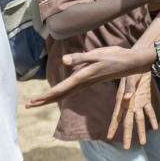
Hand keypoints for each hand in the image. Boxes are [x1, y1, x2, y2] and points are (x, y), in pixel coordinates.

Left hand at [26, 45, 156, 106]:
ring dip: (51, 97)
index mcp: (82, 77)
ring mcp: (86, 81)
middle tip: (28, 105)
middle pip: (60, 94)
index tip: (33, 102)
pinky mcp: (89, 79)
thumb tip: (64, 60)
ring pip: (65, 92)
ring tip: (38, 101)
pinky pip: (71, 88)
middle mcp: (83, 82)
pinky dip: (61, 92)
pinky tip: (57, 93)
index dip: (46, 96)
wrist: (131, 62)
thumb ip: (80, 57)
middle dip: (44, 100)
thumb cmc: (114, 56)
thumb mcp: (97, 54)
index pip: (60, 89)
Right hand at [108, 72, 158, 148]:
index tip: (109, 137)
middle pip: (128, 122)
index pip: (117, 117)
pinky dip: (151, 118)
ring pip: (139, 119)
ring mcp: (138, 102)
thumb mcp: (130, 79)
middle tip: (126, 148)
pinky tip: (154, 128)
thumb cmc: (133, 70)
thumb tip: (127, 98)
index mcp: (123, 100)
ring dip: (141, 130)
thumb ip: (128, 89)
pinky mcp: (145, 98)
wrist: (142, 62)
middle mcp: (129, 103)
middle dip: (128, 135)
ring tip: (143, 143)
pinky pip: (149, 111)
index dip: (113, 127)